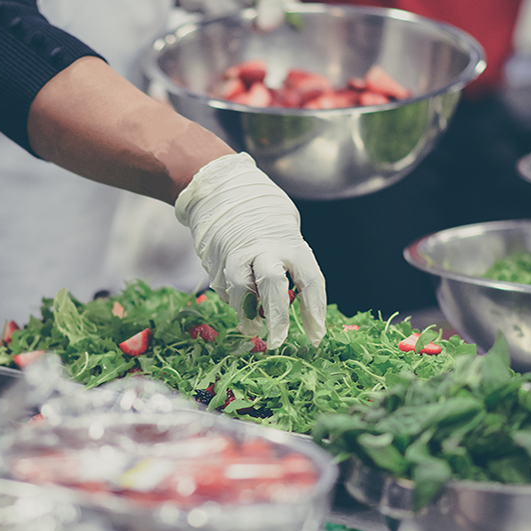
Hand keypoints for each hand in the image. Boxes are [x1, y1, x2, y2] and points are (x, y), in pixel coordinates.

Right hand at [175, 153, 326, 346]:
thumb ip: (288, 267)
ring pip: (242, 291)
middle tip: (278, 342)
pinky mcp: (214, 261)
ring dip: (248, 314)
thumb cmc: (263, 216)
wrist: (220, 188)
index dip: (314, 311)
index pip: (310, 280)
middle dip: (277, 319)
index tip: (317, 336)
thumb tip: (288, 306)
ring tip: (253, 328)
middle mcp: (264, 248)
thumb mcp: (285, 234)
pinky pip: (226, 289)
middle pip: (273, 287)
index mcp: (291, 242)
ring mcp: (235, 255)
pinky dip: (234, 300)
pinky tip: (237, 298)